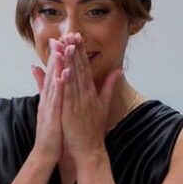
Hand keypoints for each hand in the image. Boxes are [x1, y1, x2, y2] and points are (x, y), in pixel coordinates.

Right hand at [29, 46, 67, 164]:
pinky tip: (62, 74)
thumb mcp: (49, 111)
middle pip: (52, 74)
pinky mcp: (52, 116)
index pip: (54, 73)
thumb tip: (48, 87)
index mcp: (50, 98)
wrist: (45, 153)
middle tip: (58, 37)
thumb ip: (49, 96)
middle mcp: (48, 99)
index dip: (58, 57)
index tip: (61, 40)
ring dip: (56, 66)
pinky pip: (56, 99)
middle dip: (55, 56)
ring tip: (60, 50)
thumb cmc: (52, 133)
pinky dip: (59, 86)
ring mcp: (49, 107)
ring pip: (53, 83)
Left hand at [58, 36, 119, 156]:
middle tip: (71, 33)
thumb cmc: (93, 129)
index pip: (86, 68)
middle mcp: (86, 95)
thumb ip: (109, 86)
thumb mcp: (103, 105)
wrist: (90, 149)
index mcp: (92, 92)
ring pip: (74, 78)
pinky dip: (66, 82)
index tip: (77, 37)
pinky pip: (68, 94)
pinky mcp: (72, 112)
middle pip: (80, 69)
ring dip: (70, 61)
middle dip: (76, 51)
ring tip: (67, 45)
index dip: (82, 52)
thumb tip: (118, 70)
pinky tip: (63, 70)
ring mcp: (79, 103)